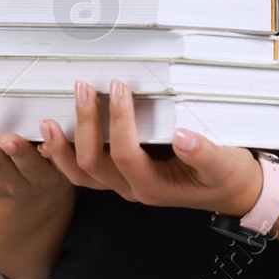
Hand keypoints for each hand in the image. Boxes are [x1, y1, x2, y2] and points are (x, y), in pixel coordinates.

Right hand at [0, 91, 71, 202]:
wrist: (38, 194)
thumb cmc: (4, 163)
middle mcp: (0, 181)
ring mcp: (30, 180)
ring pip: (23, 166)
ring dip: (15, 150)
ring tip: (8, 136)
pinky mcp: (57, 174)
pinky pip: (56, 163)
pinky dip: (52, 148)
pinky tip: (49, 131)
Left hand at [38, 79, 262, 215]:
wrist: (231, 192)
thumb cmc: (227, 176)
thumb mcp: (224, 166)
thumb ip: (204, 154)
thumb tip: (183, 136)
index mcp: (154, 187)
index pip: (126, 154)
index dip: (119, 121)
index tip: (119, 87)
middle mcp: (132, 189)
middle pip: (94, 164)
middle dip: (84, 125)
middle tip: (81, 88)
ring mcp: (123, 185)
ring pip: (81, 175)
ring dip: (62, 148)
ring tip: (47, 121)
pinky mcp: (121, 176)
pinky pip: (85, 171)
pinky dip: (64, 156)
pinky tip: (50, 138)